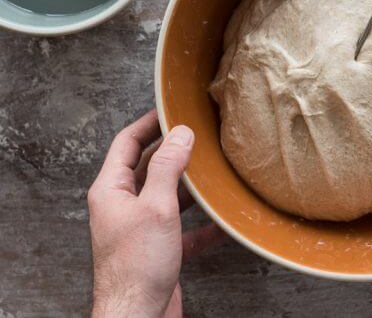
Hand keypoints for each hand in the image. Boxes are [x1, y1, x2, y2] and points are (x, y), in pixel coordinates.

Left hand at [88, 110, 225, 317]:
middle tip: (198, 136)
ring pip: (167, 196)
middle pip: (148, 167)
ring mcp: (140, 228)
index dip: (148, 123)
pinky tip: (224, 222)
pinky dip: (203, 224)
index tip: (170, 110)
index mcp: (111, 191)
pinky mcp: (158, 249)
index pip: (127, 143)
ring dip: (190, 186)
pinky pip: (183, 229)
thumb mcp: (157, 207)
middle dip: (174, 151)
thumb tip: (180, 134)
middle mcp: (122, 206)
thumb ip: (168, 167)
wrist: (138, 315)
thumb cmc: (138, 266)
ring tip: (214, 172)